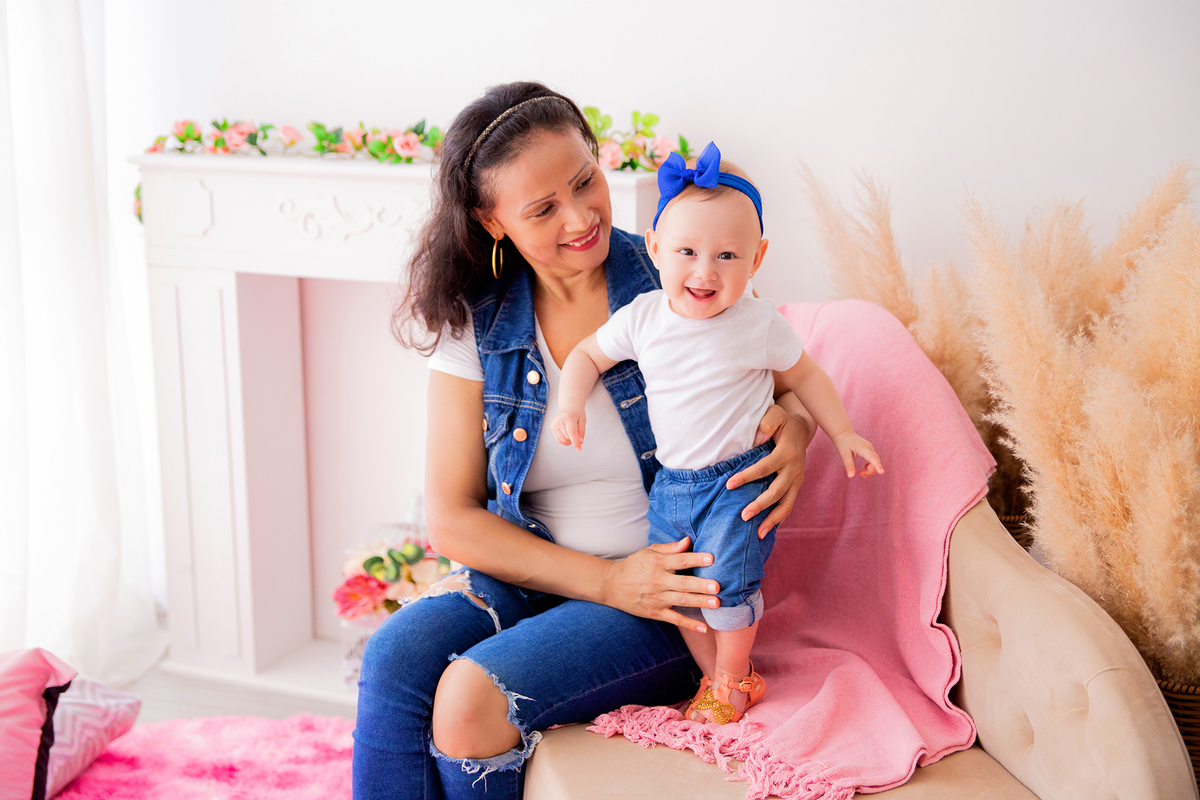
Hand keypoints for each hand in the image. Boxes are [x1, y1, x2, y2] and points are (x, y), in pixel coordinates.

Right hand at [550, 409, 586, 449]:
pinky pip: (559, 440)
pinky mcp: (552, 427)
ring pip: (563, 440)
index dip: (575, 442)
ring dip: (569, 441)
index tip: (579, 449)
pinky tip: (568, 436)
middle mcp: (559, 420)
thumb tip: (580, 442)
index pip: (571, 432)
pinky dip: (565, 441)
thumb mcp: (583, 420)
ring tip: (572, 433)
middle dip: (574, 439)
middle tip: (577, 432)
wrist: (569, 407)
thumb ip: (582, 432)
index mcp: (568, 417)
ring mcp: (554, 424)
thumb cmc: (577, 414)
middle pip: (568, 437)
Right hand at [601, 537, 719, 632]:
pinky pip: (674, 619)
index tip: (711, 558)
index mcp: (657, 563)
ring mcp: (656, 598)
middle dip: (700, 585)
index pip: (679, 560)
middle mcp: (657, 580)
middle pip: (682, 583)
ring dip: (699, 602)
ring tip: (716, 603)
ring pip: (681, 600)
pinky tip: (704, 628)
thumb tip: (689, 541)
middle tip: (717, 586)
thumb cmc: (634, 565)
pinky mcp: (655, 612)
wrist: (612, 585)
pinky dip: (689, 624)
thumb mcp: (648, 552)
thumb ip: (670, 548)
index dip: (695, 559)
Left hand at [728, 404, 809, 537]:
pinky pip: (789, 505)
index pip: (765, 467)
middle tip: (743, 516)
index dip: (747, 476)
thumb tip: (757, 439)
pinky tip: (768, 530)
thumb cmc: (782, 421)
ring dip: (773, 520)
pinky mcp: (796, 486)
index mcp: (787, 452)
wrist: (801, 428)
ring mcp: (798, 480)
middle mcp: (795, 469)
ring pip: (787, 504)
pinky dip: (780, 518)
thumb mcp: (776, 415)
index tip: (729, 485)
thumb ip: (767, 423)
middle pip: (777, 491)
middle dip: (760, 505)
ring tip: (758, 534)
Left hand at [831, 431, 883, 477]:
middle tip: (860, 474)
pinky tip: (864, 469)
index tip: (881, 472)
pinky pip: (874, 460)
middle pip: (875, 461)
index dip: (877, 465)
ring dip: (870, 470)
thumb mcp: (843, 454)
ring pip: (875, 461)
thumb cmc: (843, 443)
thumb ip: (848, 464)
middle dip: (870, 471)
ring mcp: (870, 448)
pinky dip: (870, 466)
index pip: (872, 457)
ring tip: (861, 473)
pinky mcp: (869, 450)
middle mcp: (869, 447)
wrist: (844, 433)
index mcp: (863, 447)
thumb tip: (851, 476)